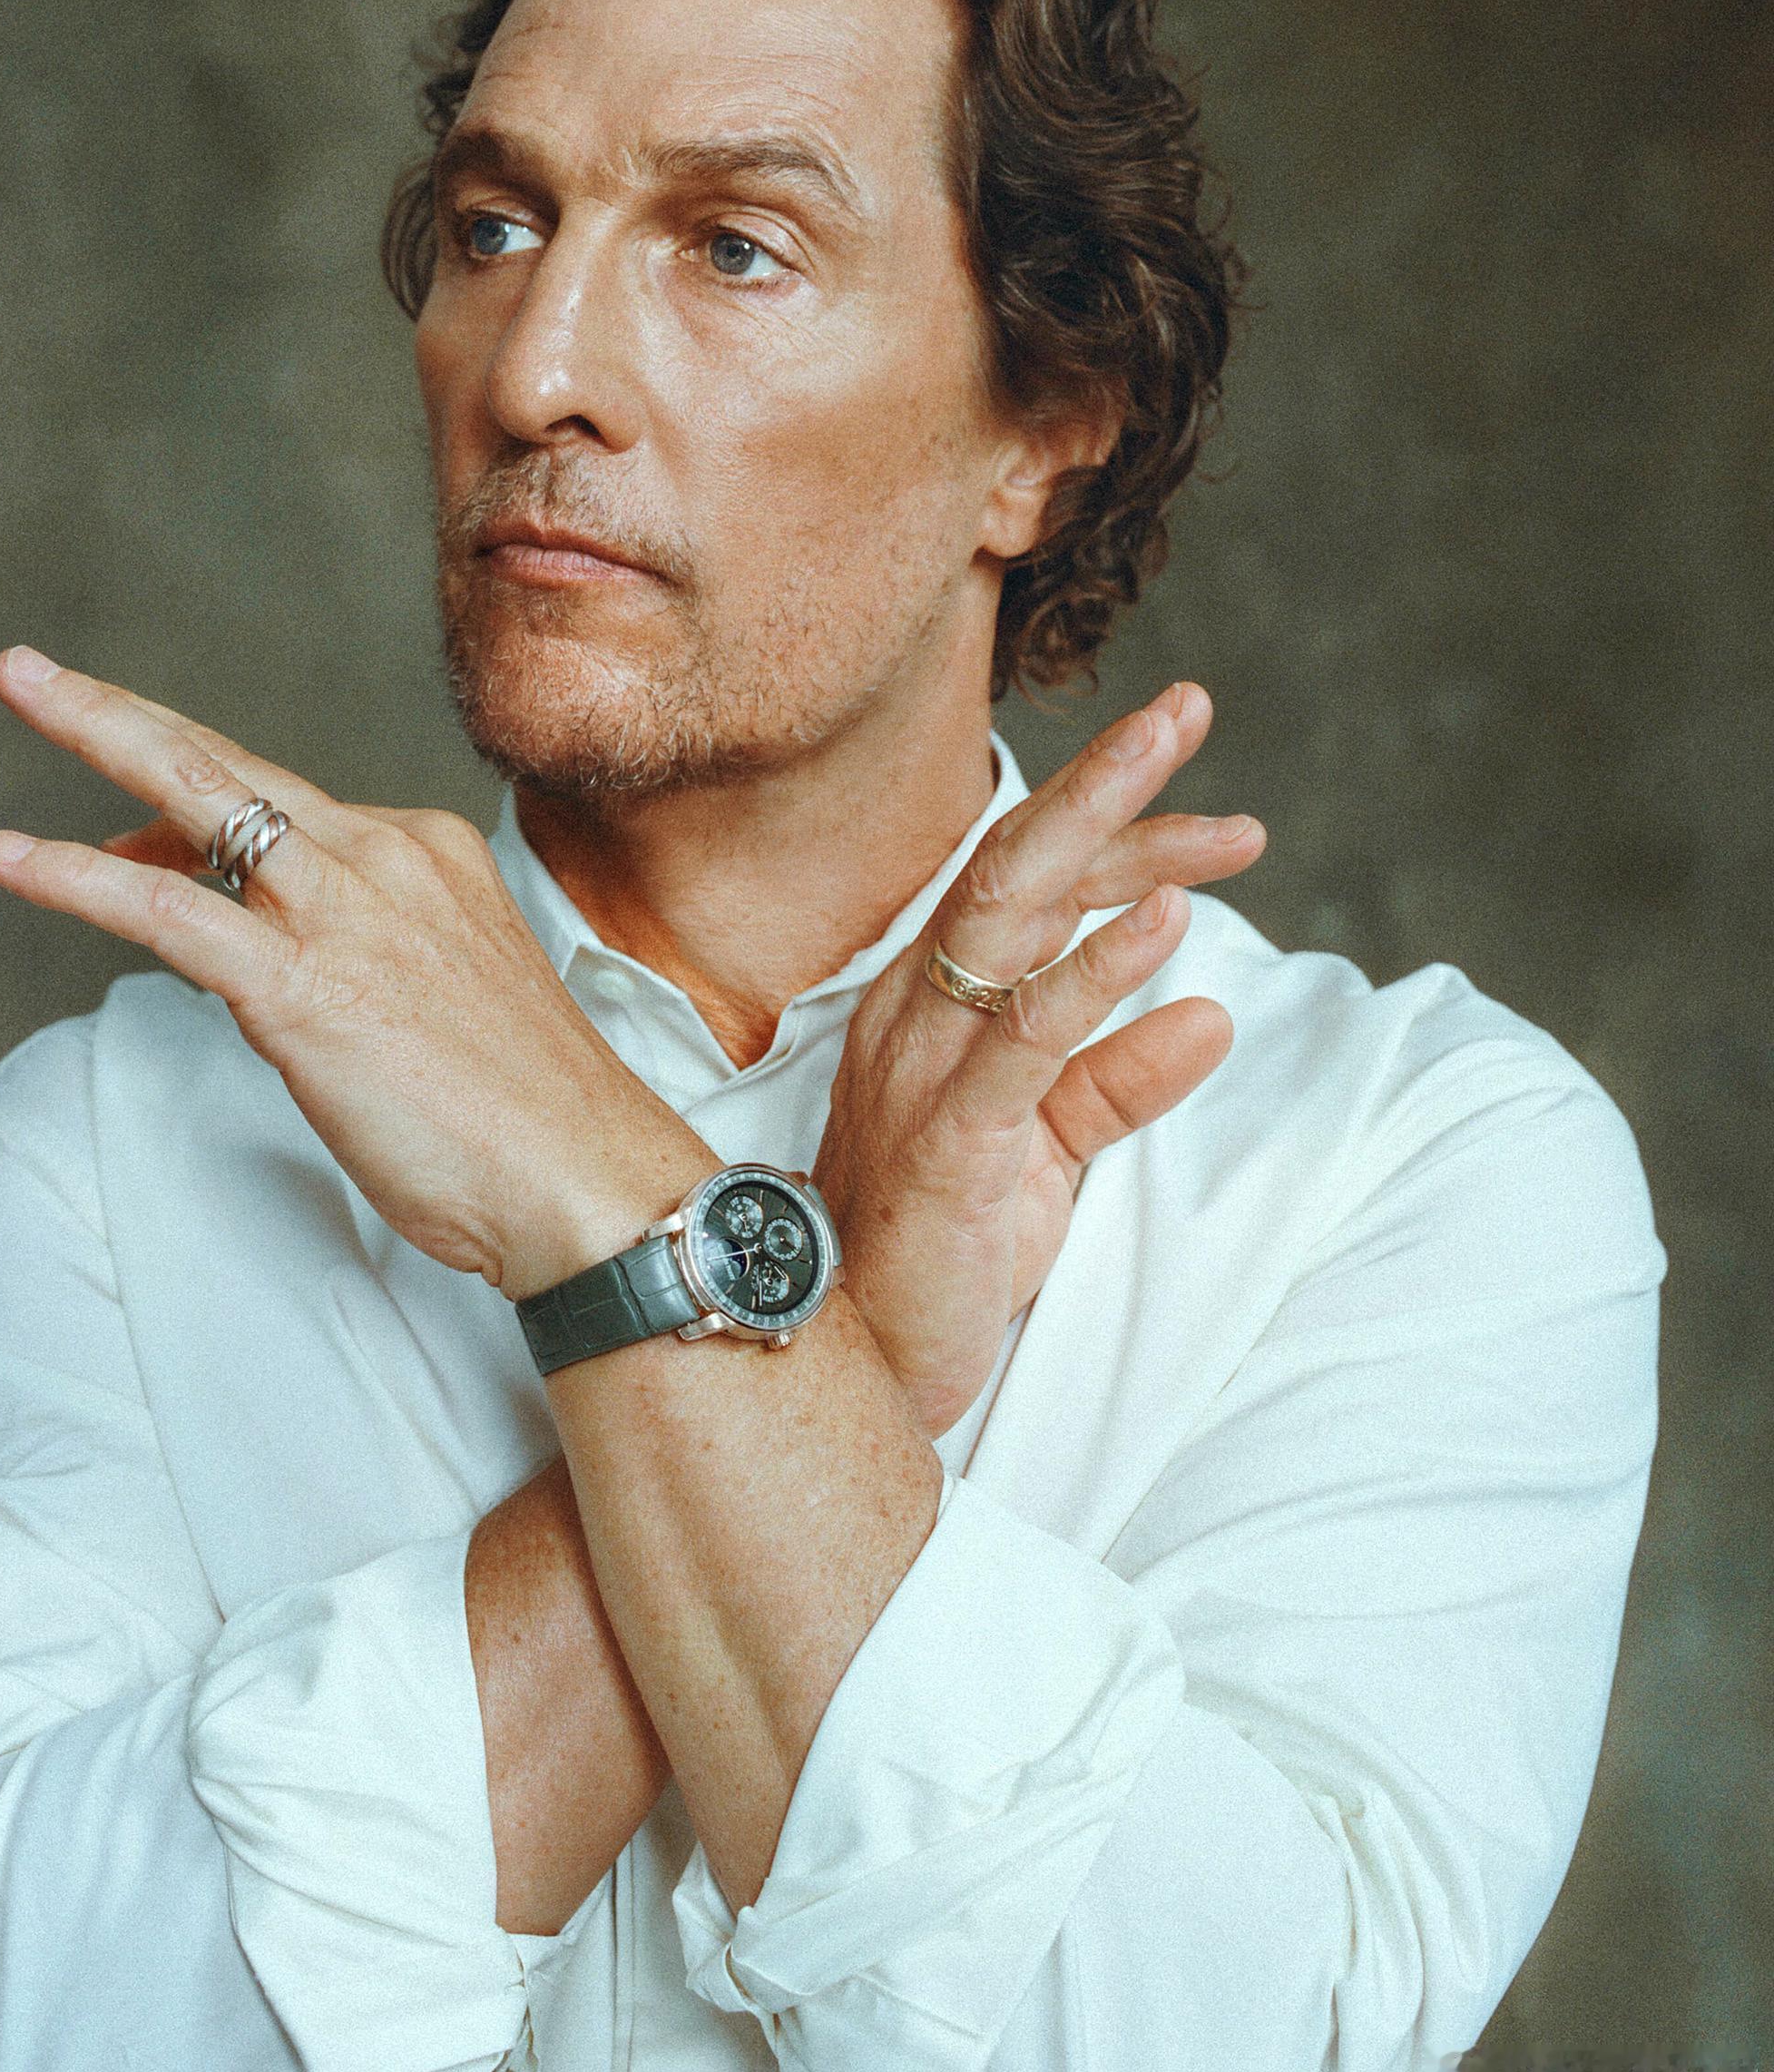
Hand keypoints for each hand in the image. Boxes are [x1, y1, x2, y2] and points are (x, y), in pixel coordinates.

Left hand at [0, 647, 714, 1299]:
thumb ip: (356, 963)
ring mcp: (344, 913)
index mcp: (426, 853)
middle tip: (32, 670)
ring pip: (197, 795)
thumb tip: (264, 972)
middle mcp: (384, 857)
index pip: (284, 806)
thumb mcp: (444, 1001)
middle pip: (229, 762)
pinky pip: (168, 910)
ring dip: (95, 732)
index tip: (135, 832)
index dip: (188, 812)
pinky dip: (78, 878)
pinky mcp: (303, 986)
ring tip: (19, 687)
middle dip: (123, 710)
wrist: (583, 1174)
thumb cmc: (522, 1115)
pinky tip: (15, 860)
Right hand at [808, 681, 1263, 1436]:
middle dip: (1108, 780)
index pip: (1031, 885)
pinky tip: (1165, 924)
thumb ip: (1119, 1078)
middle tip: (1189, 707)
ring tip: (1203, 799)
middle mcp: (920, 1009)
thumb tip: (1215, 1013)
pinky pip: (1021, 1040)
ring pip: (1009, 918)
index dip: (1122, 833)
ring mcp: (923, 1066)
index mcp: (938, 1002)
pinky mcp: (945, 1139)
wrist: (849, 1364)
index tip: (1221, 815)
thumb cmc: (941, 1246)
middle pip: (1016, 862)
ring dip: (1108, 842)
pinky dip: (1095, 974)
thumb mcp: (1048, 1149)